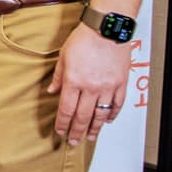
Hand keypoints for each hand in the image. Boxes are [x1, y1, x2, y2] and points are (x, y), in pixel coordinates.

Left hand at [48, 21, 128, 144]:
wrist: (106, 30)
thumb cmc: (83, 40)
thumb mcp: (63, 57)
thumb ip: (58, 77)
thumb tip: (51, 91)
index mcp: (74, 81)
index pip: (66, 109)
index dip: (63, 123)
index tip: (60, 131)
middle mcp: (91, 87)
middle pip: (82, 116)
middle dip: (77, 131)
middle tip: (74, 141)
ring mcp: (107, 87)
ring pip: (100, 114)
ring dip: (95, 128)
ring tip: (90, 136)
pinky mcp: (120, 84)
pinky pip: (116, 104)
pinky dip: (112, 114)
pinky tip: (108, 121)